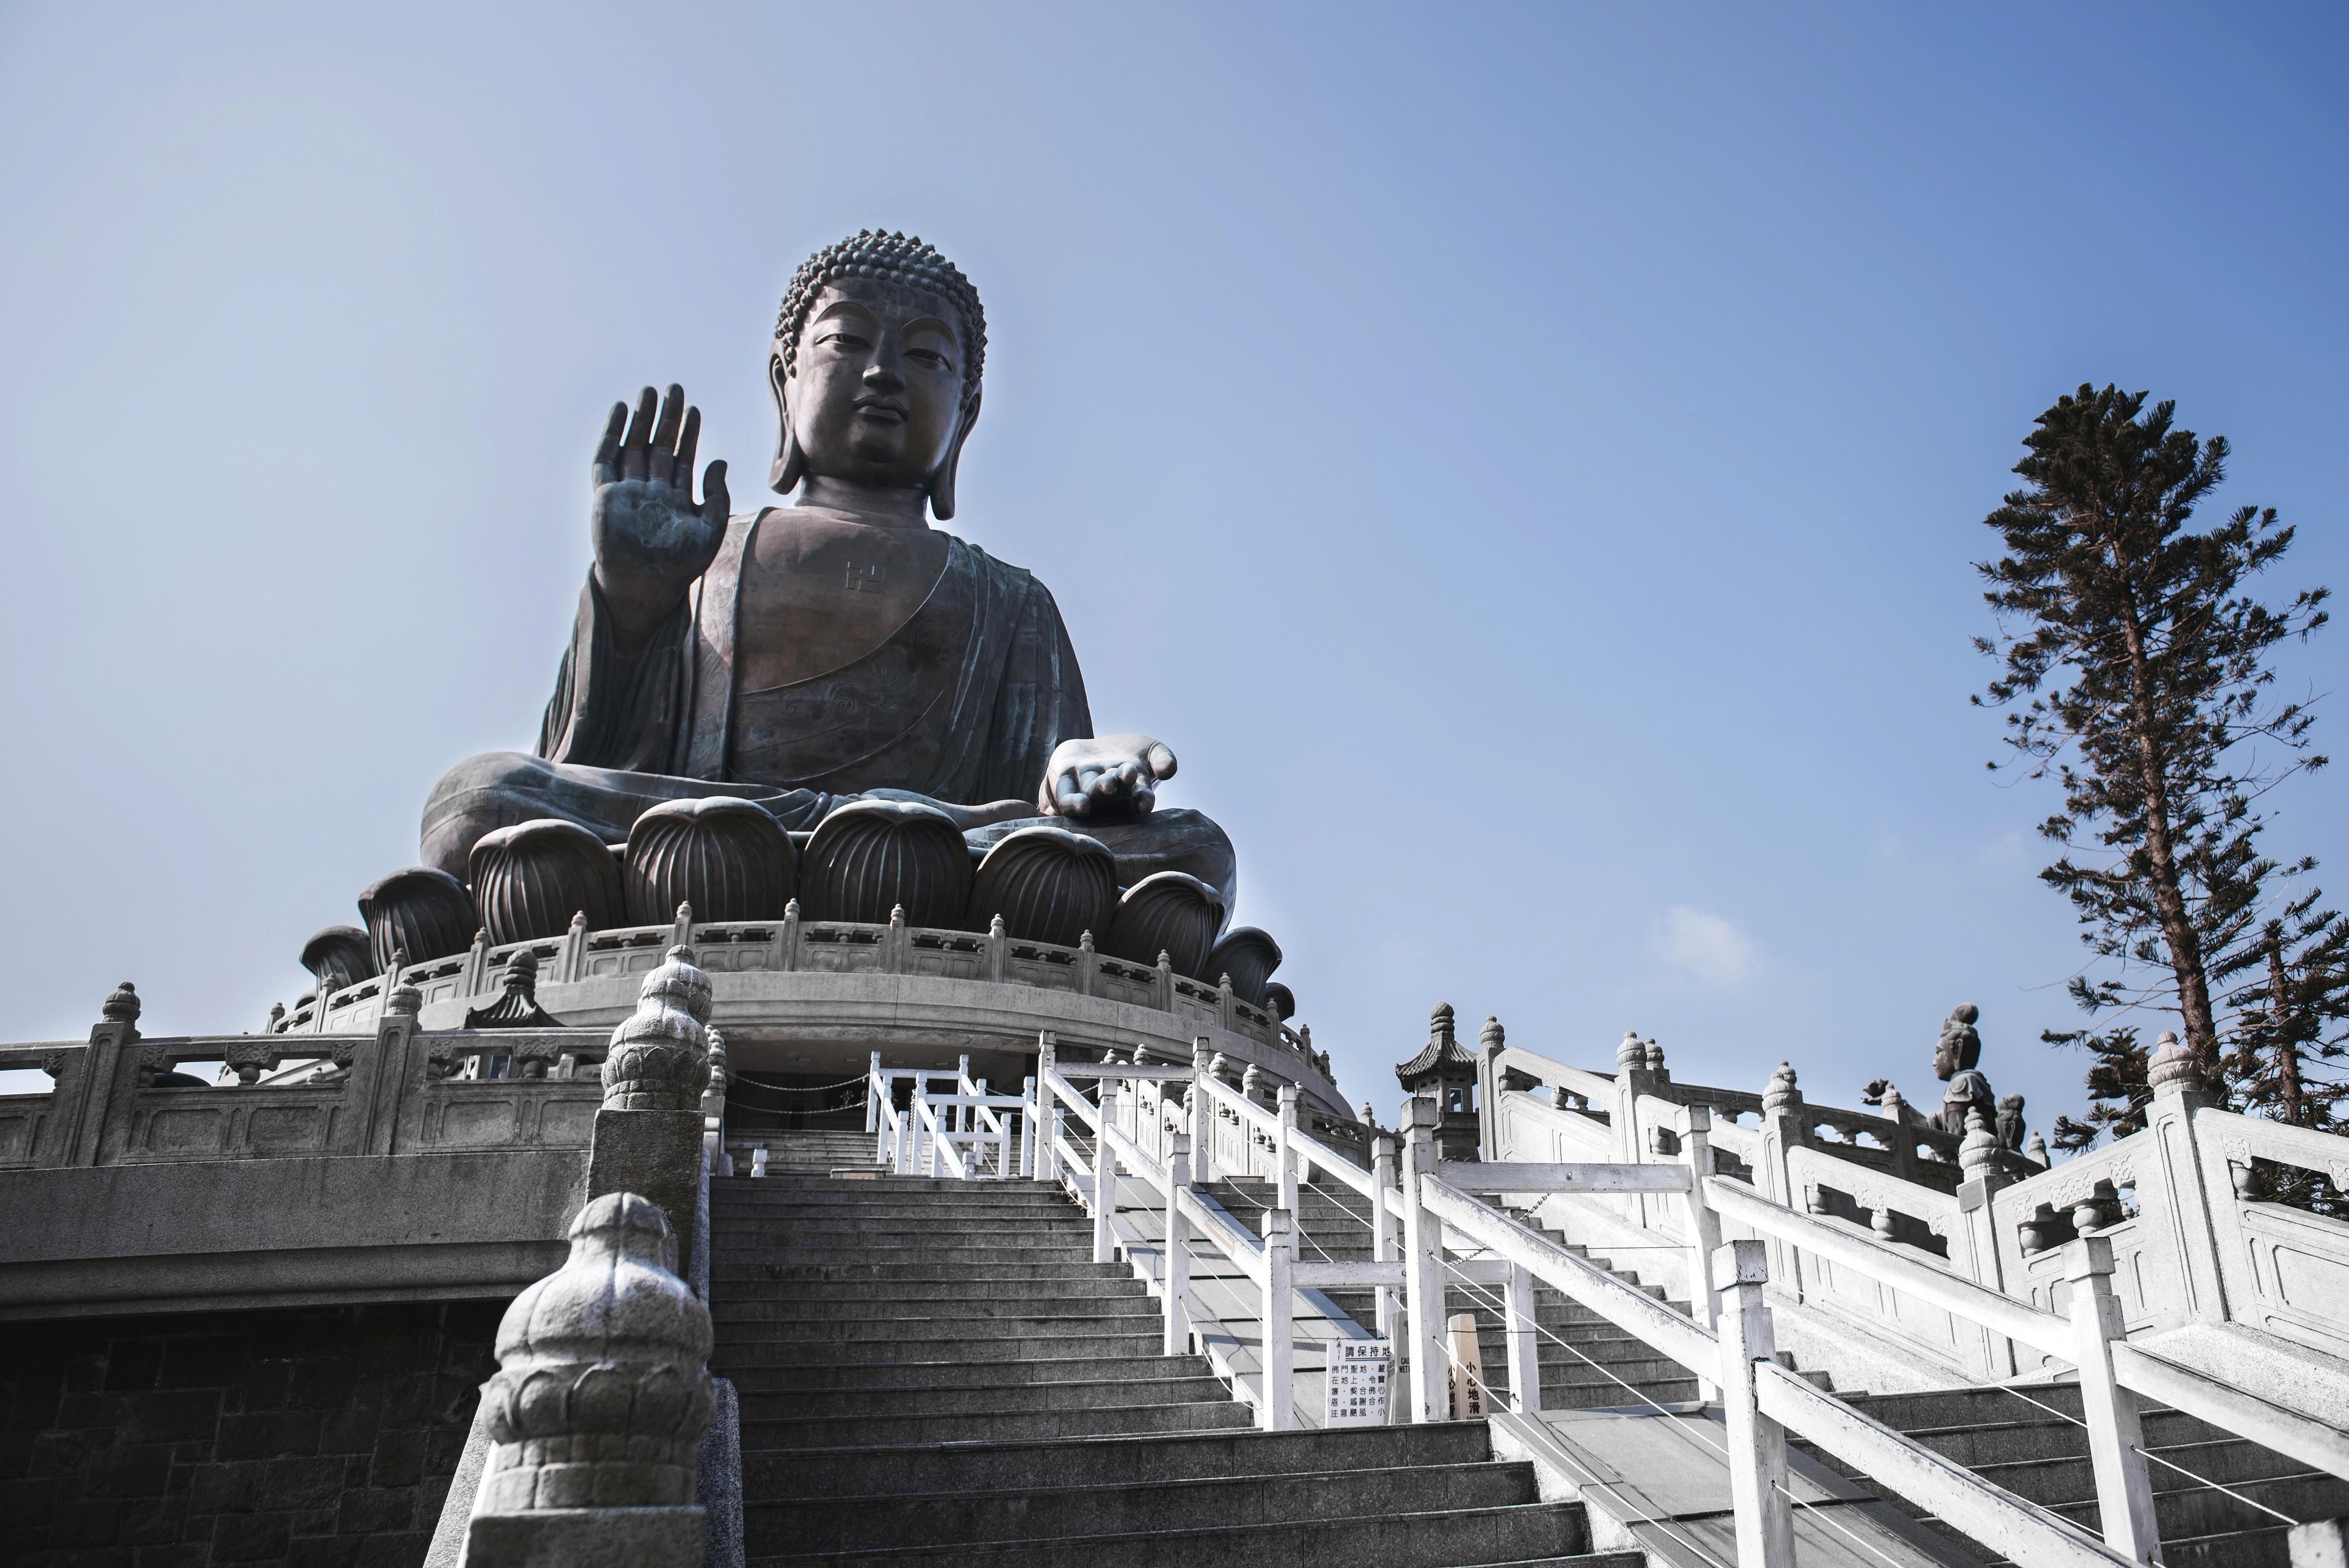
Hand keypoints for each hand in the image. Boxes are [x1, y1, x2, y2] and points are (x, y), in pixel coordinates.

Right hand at [590, 385, 729, 644]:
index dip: (689, 434)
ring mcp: (627, 491)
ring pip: (633, 445)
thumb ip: (718, 497)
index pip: (682, 457)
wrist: (645, 584)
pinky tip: (620, 412)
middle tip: (674, 388)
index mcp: (675, 498)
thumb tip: (721, 461)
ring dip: (641, 419)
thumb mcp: (710, 530)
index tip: (695, 410)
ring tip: (648, 391)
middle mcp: (650, 490)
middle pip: (658, 444)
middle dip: (666, 418)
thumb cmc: (679, 565)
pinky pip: (606, 458)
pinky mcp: (605, 494)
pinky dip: (612, 434)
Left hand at [1039, 734, 1177, 819]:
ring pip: (1088, 793)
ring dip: (1093, 791)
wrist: (1097, 749)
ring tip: (1100, 788)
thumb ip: (1163, 759)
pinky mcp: (1063, 782)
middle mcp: (1108, 797)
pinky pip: (1065, 795)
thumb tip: (1169, 770)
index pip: (1139, 800)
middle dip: (1113, 788)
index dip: (1142, 801)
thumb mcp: (1151, 750)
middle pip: (1111, 794)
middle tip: (1115, 782)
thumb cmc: (1129, 754)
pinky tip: (1079, 804)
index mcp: (1130, 795)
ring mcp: (1085, 789)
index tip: (1145, 801)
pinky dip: (1071, 801)